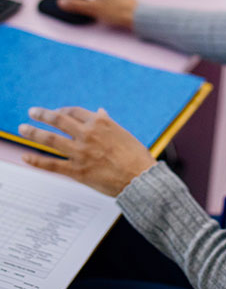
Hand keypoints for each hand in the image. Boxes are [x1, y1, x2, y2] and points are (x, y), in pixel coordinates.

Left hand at [18, 107, 157, 196]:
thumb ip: (108, 123)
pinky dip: (36, 161)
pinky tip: (25, 157)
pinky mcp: (77, 171)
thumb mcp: (123, 133)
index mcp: (100, 123)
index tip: (55, 112)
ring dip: (33, 133)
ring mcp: (81, 152)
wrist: (139, 177)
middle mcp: (88, 134)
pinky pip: (52, 165)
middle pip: (58, 120)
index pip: (74, 111)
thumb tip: (100, 112)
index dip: (62, 110)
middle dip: (42, 115)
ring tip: (22, 128)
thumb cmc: (135, 155)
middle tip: (32, 112)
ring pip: (50, 140)